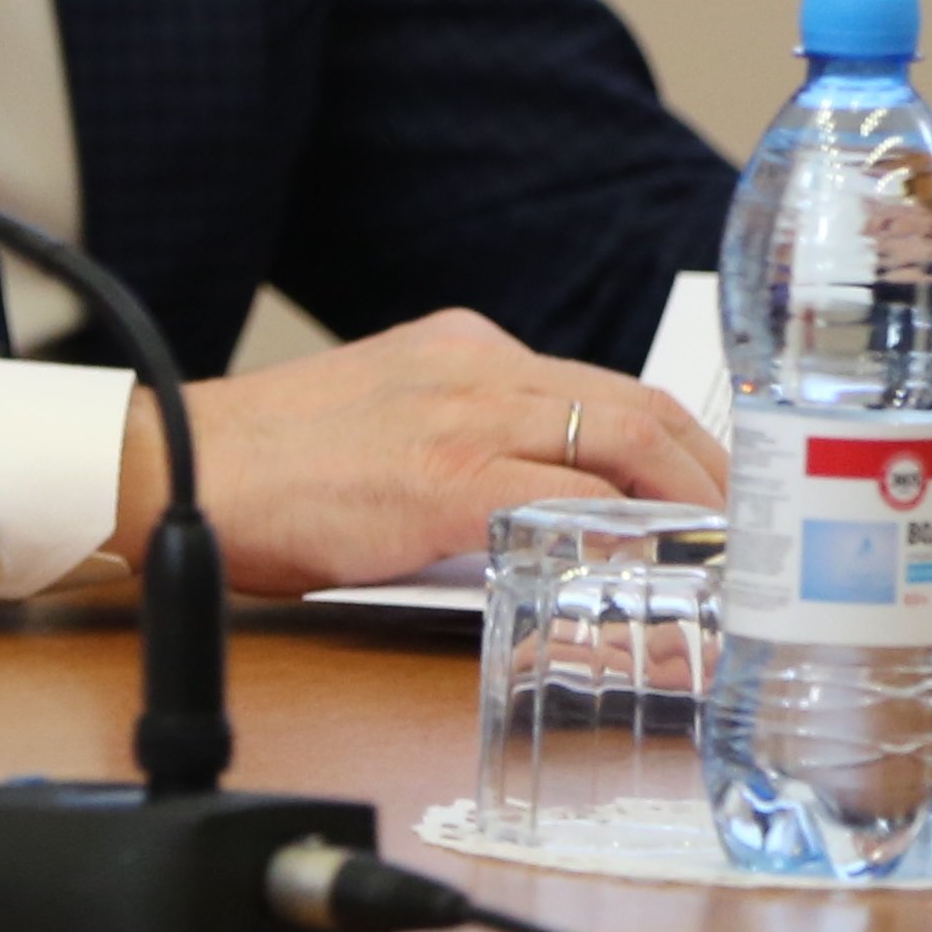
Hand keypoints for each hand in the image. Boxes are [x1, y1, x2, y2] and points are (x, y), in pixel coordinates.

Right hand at [114, 309, 717, 595]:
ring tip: (731, 564)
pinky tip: (661, 581)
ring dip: (693, 508)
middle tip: (754, 536)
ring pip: (626, 447)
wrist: (176, 463)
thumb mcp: (385, 421)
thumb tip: (545, 521)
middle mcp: (479, 367)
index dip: (682, 443)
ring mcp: (466, 418)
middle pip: (640, 409)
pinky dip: (630, 545)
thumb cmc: (268, 465)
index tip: (717, 493)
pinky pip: (571, 511)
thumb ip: (465, 448)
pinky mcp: (445, 480)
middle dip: (715, 474)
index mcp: (465, 349)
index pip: (607, 389)